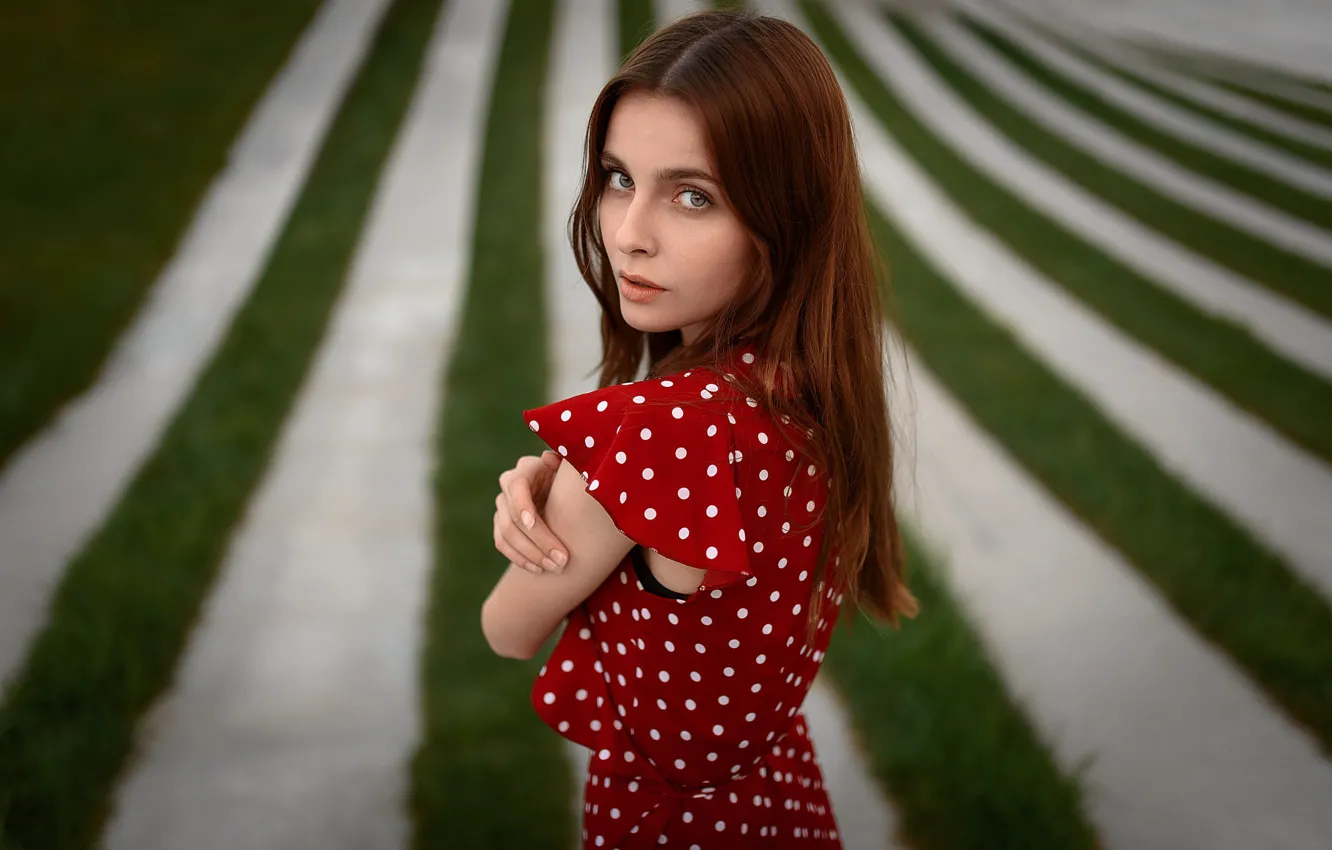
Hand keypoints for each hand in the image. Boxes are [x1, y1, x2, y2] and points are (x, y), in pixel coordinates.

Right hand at [494, 450, 568, 573]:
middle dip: (538, 542)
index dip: (522, 506)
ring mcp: (503, 506)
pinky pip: (502, 544)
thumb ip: (567, 464)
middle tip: (562, 560)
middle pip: (513, 517)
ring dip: (530, 555)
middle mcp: (509, 485)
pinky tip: (539, 570)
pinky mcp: (501, 523)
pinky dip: (520, 559)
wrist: (565, 489)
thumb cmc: (574, 478)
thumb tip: (550, 459)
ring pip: (506, 534)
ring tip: (555, 568)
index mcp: (526, 469)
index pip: (516, 487)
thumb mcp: (573, 469)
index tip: (532, 525)